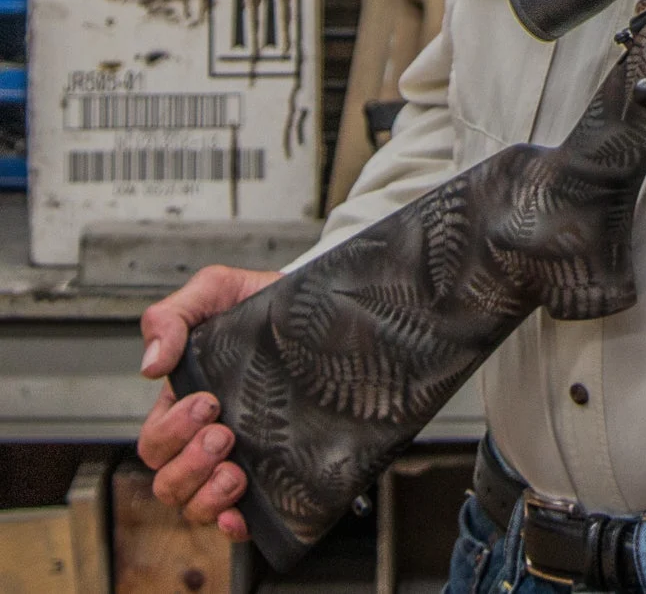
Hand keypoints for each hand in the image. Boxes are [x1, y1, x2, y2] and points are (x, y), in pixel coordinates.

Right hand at [137, 265, 280, 539]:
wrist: (326, 309)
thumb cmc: (264, 304)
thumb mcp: (217, 290)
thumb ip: (173, 316)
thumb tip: (150, 363)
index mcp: (186, 402)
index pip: (156, 439)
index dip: (172, 430)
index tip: (208, 402)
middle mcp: (208, 436)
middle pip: (168, 478)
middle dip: (189, 462)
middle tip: (223, 433)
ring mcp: (241, 456)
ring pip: (194, 503)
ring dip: (207, 494)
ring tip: (236, 469)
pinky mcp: (275, 472)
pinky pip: (240, 517)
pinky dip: (232, 524)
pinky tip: (241, 514)